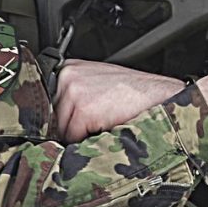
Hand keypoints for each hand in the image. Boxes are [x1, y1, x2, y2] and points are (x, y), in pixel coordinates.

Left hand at [54, 60, 185, 142]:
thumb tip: (54, 116)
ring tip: (103, 121)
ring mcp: (74, 92)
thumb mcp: (99, 81)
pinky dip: (89, 139)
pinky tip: (107, 125)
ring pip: (61, 129)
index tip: (76, 118)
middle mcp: (68, 76)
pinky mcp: (83, 110)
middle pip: (53, 116)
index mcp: (70, 67)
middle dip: (70, 124)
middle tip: (96, 120)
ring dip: (79, 133)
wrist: (159, 95)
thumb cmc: (134, 92)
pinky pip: (73, 137)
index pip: (48, 101)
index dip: (61, 114)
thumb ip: (74, 90)